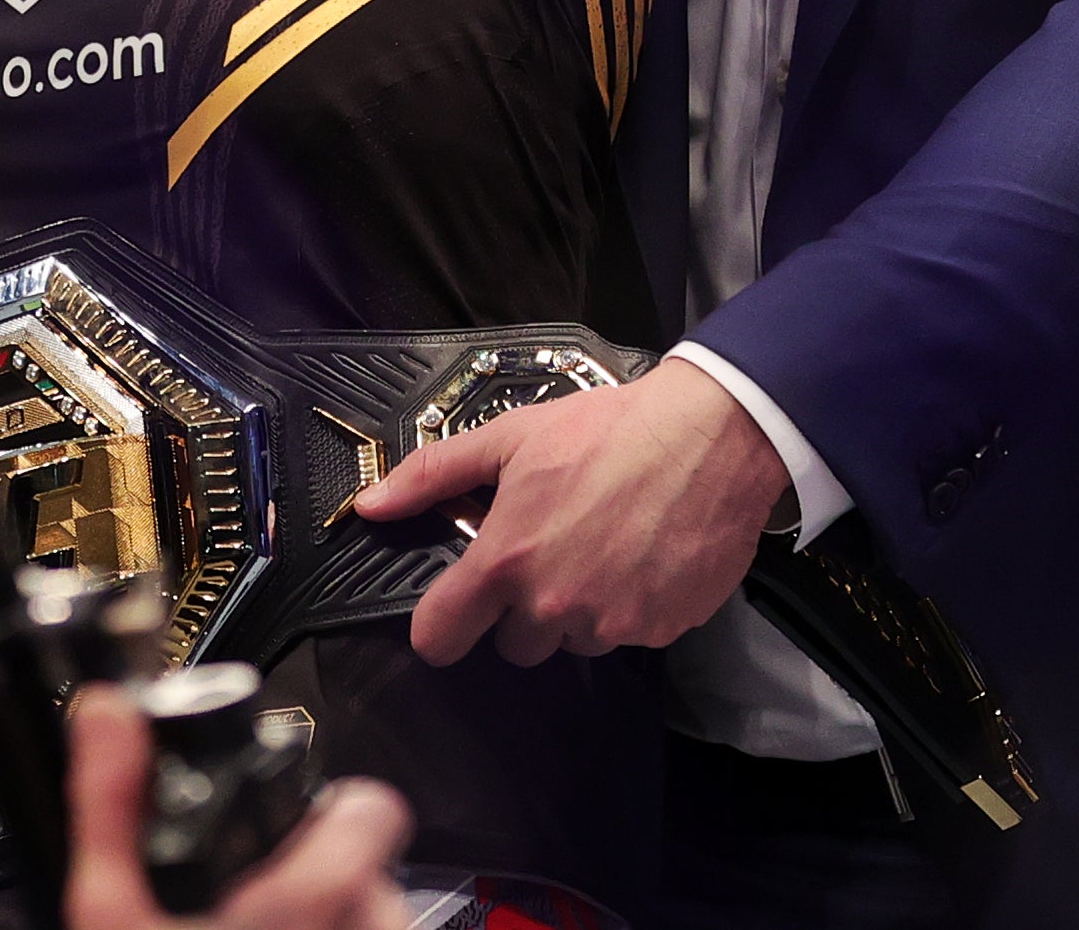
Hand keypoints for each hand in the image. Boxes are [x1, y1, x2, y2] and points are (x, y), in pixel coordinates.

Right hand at [65, 688, 413, 929]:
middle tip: (259, 888)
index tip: (299, 818)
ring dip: (333, 915)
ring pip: (374, 919)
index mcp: (309, 896)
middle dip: (322, 870)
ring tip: (267, 926)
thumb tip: (108, 711)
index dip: (337, 806)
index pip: (374, 810)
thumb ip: (111, 800)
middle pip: (371, 870)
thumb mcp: (107, 910)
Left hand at [353, 357, 793, 666]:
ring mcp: (611, 624)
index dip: (437, 630)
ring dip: (576, 610)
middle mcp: (553, 605)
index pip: (442, 634)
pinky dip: (627, 607)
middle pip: (514, 645)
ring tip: (599, 548)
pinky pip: (626, 635)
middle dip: (520, 610)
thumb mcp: (509, 438)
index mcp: (506, 561)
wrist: (707, 439)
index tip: (447, 619)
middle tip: (546, 553)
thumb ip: (433, 475)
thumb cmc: (603, 432)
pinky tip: (640, 557)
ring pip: (572, 641)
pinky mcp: (660, 630)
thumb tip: (370, 506)